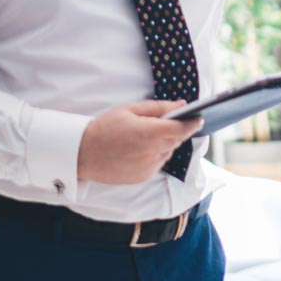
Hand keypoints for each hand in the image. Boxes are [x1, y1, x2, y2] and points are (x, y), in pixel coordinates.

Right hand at [77, 100, 202, 183]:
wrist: (81, 153)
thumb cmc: (104, 127)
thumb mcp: (130, 110)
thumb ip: (158, 107)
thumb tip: (181, 104)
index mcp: (149, 133)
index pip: (182, 128)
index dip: (192, 123)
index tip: (199, 118)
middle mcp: (152, 152)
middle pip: (176, 140)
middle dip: (176, 131)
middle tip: (166, 123)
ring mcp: (148, 166)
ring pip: (168, 152)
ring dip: (165, 144)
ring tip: (147, 136)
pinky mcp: (143, 176)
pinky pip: (158, 163)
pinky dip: (155, 155)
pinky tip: (139, 149)